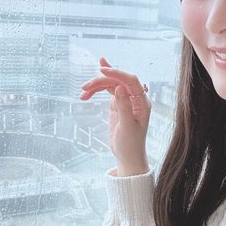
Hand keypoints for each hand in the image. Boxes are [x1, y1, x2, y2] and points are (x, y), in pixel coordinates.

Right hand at [79, 57, 150, 173]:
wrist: (127, 156)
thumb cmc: (131, 144)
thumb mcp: (127, 127)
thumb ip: (124, 106)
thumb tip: (119, 87)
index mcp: (142, 102)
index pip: (131, 80)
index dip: (117, 72)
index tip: (101, 70)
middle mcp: (136, 98)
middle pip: (118, 80)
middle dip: (101, 81)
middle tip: (85, 87)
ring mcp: (126, 99)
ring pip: (110, 84)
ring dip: (96, 85)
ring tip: (82, 91)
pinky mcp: (117, 104)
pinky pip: (106, 91)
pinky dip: (96, 91)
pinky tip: (85, 93)